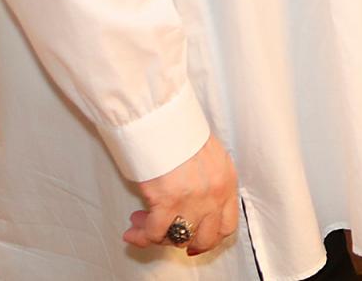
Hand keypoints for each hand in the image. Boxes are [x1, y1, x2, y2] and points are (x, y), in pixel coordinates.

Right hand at [124, 135, 237, 255]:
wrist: (164, 119)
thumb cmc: (180, 131)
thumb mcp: (207, 155)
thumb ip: (207, 180)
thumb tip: (191, 199)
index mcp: (226, 181)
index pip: (228, 224)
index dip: (210, 238)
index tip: (195, 241)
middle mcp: (214, 194)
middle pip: (206, 237)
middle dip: (184, 241)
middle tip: (167, 237)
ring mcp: (193, 200)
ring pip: (178, 237)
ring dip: (157, 236)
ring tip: (141, 226)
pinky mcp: (167, 201)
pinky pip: (155, 232)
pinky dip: (142, 235)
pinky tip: (133, 229)